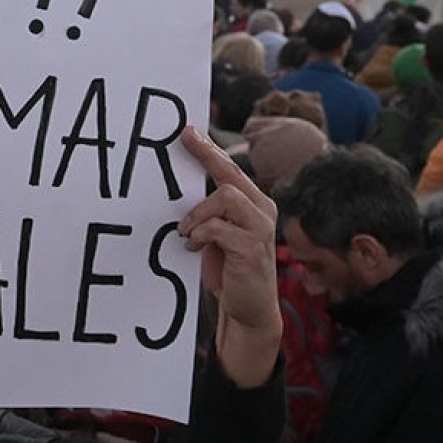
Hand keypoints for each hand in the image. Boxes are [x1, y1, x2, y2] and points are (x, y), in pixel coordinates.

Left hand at [179, 128, 282, 388]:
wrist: (248, 311)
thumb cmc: (230, 271)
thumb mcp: (218, 235)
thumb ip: (210, 213)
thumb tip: (179, 191)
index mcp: (254, 203)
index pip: (230, 169)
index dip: (210, 149)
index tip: (188, 131)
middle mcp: (263, 210)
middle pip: (231, 174)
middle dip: (206, 154)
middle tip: (184, 139)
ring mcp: (261, 228)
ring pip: (226, 196)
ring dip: (199, 212)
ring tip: (186, 231)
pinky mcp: (253, 249)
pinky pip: (220, 228)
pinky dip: (201, 233)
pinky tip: (193, 246)